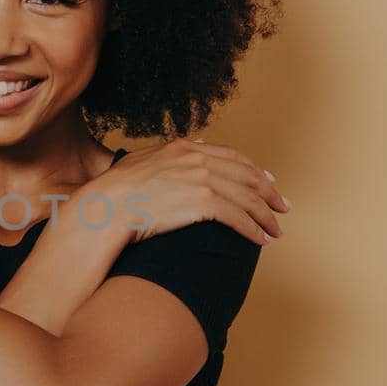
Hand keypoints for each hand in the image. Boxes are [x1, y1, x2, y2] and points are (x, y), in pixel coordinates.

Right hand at [90, 137, 290, 246]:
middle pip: (246, 174)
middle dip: (269, 193)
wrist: (104, 207)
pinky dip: (254, 229)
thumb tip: (191, 146)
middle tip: (282, 206)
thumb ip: (167, 154)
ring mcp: (201, 179)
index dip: (253, 170)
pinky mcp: (202, 203)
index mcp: (183, 148)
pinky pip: (239, 217)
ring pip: (248, 197)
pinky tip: (261, 240)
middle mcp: (196, 159)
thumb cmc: (113, 192)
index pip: (230, 156)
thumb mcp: (140, 161)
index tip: (266, 181)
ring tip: (275, 230)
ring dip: (266, 215)